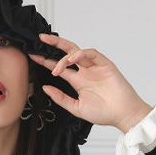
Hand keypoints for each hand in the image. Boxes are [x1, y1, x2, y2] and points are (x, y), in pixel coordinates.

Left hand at [28, 33, 152, 131]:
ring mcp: (94, 67)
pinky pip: (90, 53)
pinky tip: (71, 59)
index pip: (59, 68)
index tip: (33, 57)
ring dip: (64, 55)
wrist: (122, 114)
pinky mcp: (104, 64)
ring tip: (57, 67)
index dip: (46, 61)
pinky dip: (79, 54)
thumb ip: (60, 98)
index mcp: (78, 82)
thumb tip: (45, 88)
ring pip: (77, 51)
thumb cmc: (103, 113)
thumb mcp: (75, 108)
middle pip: (67, 52)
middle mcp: (85, 72)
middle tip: (40, 40)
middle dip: (54, 44)